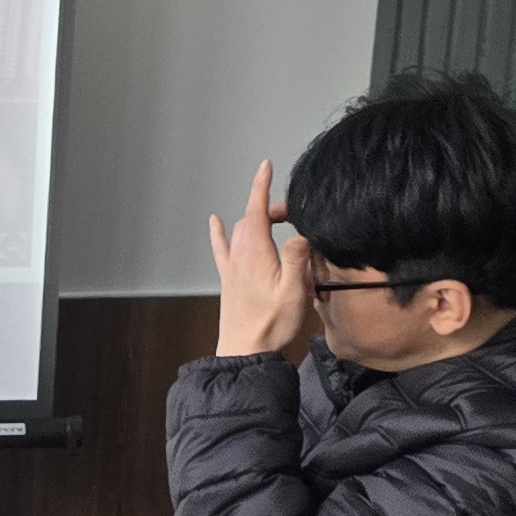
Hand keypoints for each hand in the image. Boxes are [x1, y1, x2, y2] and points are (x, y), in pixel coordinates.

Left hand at [209, 161, 308, 359]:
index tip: (266, 165)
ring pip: (239, 230)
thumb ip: (298, 259)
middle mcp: (239, 255)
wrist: (246, 350)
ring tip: (272, 216)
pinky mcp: (228, 278)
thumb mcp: (295, 291)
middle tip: (292, 212)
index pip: (257, 209)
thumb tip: (300, 234)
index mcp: (256, 253)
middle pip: (251, 217)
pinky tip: (215, 222)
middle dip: (268, 205)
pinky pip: (221, 246)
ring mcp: (231, 266)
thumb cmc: (272, 324)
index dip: (262, 186)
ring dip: (254, 217)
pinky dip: (219, 231)